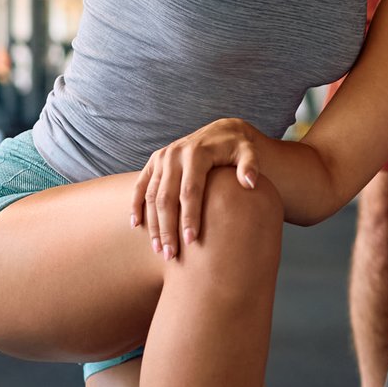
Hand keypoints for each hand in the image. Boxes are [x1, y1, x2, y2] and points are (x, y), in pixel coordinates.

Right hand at [133, 118, 266, 257]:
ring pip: (151, 195)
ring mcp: (162, 158)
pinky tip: (136, 226)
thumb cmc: (238, 148)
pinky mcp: (154, 161)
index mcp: (196, 154)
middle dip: (167, 228)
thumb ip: (250, 166)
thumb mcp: (249, 152)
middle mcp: (175, 154)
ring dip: (153, 224)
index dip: (190, 216)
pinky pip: (141, 185)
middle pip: (166, 197)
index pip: (190, 191)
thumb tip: (250, 183)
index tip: (191, 241)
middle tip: (171, 255)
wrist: (221, 131)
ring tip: (159, 249)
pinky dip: (136, 205)